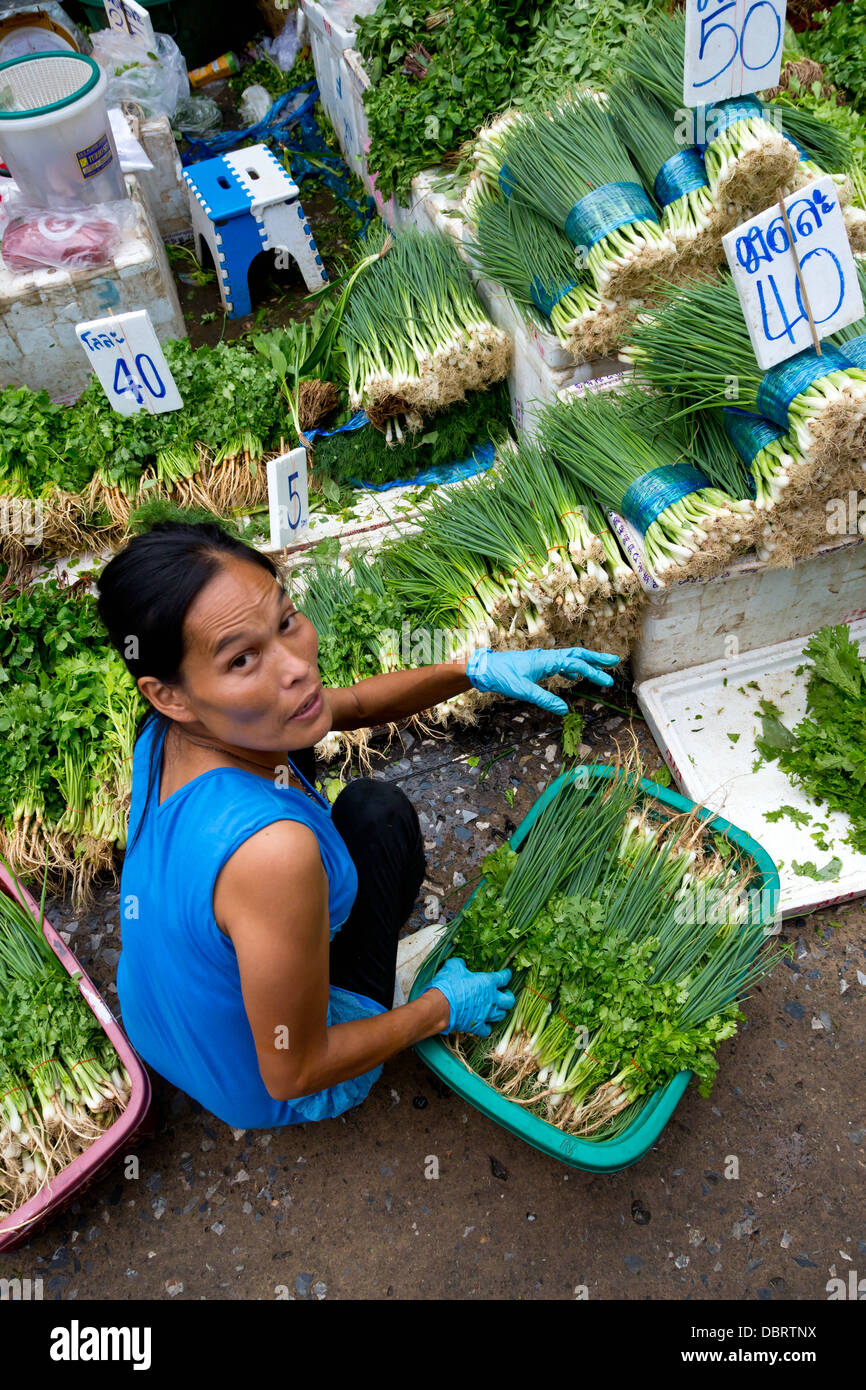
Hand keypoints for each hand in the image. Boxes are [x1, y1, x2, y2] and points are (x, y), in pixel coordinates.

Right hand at [422, 957, 514, 1036]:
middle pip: (509, 1000)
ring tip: (497, 1008)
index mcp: (487, 983)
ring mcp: (485, 1014)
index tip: (507, 974)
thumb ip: (460, 964)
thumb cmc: (448, 985)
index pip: (504, 978)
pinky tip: (484, 1024)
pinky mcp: (477, 1026)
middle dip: (509, 996)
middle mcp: (491, 999)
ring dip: (500, 1011)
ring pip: (501, 1015)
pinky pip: (487, 1030)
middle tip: (505, 993)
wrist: (439, 1006)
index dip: (507, 975)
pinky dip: (487, 1028)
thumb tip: (461, 963)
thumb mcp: (453, 966)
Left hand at [466, 646, 618, 714]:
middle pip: (577, 653)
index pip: (576, 664)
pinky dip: (571, 668)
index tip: (608, 682)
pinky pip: (560, 663)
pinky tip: (573, 676)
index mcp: (547, 660)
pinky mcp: (537, 664)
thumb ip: (544, 699)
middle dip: (596, 658)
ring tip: (600, 667)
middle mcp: (547, 656)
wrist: (485, 668)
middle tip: (615, 660)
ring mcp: (543, 659)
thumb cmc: (502, 677)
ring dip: (586, 662)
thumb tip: (564, 710)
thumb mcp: (523, 691)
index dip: (593, 672)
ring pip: (569, 657)